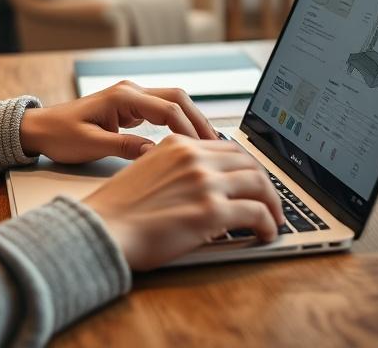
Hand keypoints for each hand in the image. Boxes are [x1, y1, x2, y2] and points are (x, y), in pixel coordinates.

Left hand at [18, 81, 216, 162]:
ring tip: (209, 145)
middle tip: (216, 146)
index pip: (168, 109)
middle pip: (177, 99)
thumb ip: (124, 148)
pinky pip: (162, 111)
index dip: (189, 130)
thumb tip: (156, 153)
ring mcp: (131, 98)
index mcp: (122, 97)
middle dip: (199, 120)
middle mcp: (130, 91)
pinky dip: (179, 123)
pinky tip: (187, 142)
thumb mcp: (90, 145)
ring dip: (192, 121)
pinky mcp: (130, 108)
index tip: (202, 151)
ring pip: (173, 102)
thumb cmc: (59, 135)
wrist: (39, 129)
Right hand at [83, 135, 284, 269]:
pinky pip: (257, 213)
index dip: (246, 166)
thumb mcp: (146, 170)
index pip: (227, 148)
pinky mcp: (212, 212)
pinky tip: (267, 233)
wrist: (102, 228)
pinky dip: (269, 223)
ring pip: (259, 184)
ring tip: (274, 219)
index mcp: (178, 145)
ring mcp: (205, 183)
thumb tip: (200, 183)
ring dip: (273, 203)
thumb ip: (176, 168)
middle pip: (248, 163)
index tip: (252, 180)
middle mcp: (195, 158)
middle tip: (270, 201)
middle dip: (265, 183)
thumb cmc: (118, 209)